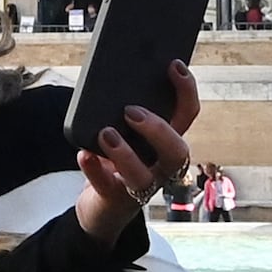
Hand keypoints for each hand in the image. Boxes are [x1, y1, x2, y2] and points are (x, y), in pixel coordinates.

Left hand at [72, 63, 202, 235]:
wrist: (102, 205)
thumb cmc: (117, 159)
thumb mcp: (126, 132)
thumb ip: (124, 111)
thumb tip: (110, 73)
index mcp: (166, 141)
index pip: (187, 115)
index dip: (186, 91)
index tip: (173, 66)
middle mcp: (160, 165)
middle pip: (177, 151)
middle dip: (158, 129)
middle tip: (130, 111)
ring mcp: (140, 185)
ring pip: (144, 176)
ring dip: (125, 154)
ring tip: (106, 134)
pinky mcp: (115, 198)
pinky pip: (106, 186)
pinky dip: (94, 170)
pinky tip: (84, 155)